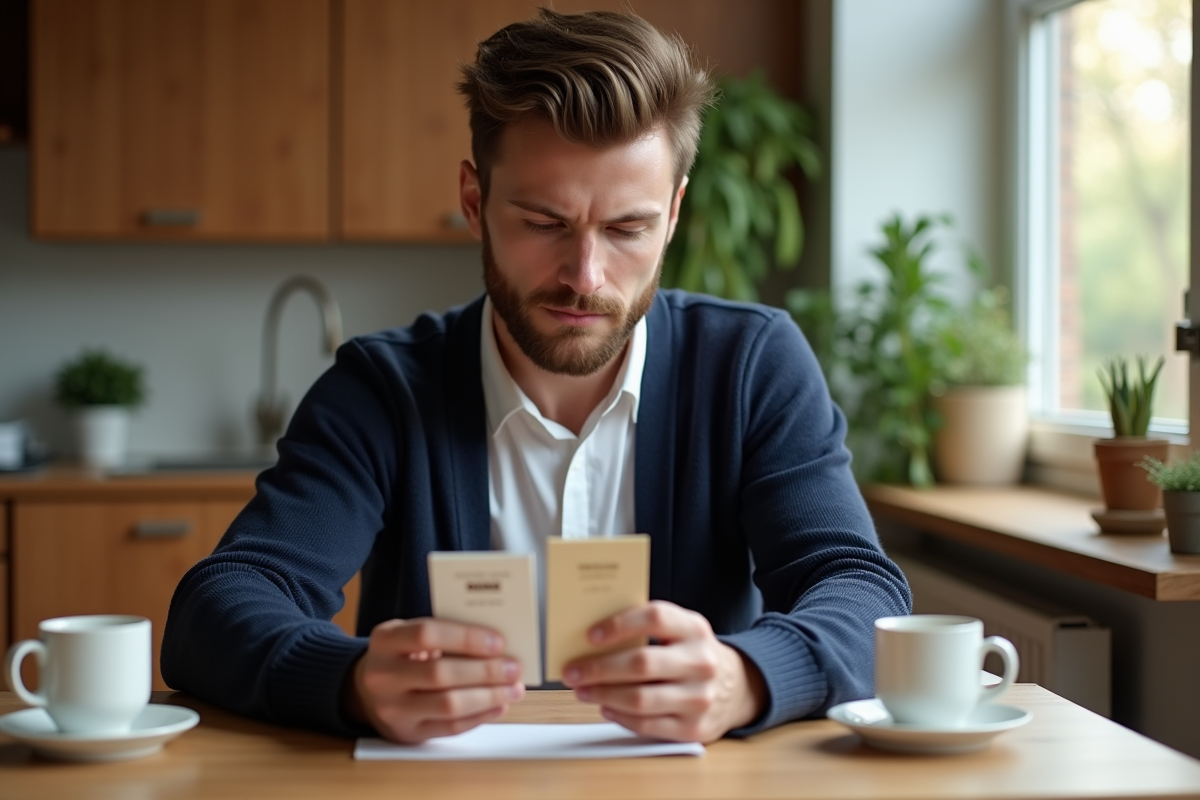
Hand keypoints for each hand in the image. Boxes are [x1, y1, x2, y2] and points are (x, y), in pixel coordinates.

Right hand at [346, 618, 525, 742]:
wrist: (362, 691)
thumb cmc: (399, 656)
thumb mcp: (408, 635)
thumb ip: (443, 634)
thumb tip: (494, 644)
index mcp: (385, 640)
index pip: (427, 634)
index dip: (466, 638)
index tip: (497, 641)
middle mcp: (383, 676)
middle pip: (441, 674)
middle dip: (485, 671)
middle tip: (514, 667)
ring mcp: (393, 708)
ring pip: (448, 705)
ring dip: (488, 696)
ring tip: (513, 688)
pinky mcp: (408, 733)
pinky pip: (450, 728)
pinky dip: (480, 716)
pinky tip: (498, 705)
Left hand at [561, 601, 766, 742]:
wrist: (739, 688)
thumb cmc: (693, 655)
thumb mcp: (682, 632)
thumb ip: (648, 629)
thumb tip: (593, 637)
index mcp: (695, 629)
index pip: (656, 618)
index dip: (620, 625)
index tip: (590, 634)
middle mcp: (701, 662)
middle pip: (641, 663)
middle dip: (599, 668)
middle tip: (573, 671)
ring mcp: (700, 698)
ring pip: (640, 699)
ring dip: (603, 695)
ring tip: (582, 690)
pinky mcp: (693, 728)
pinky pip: (646, 725)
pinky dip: (619, 716)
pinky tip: (605, 707)